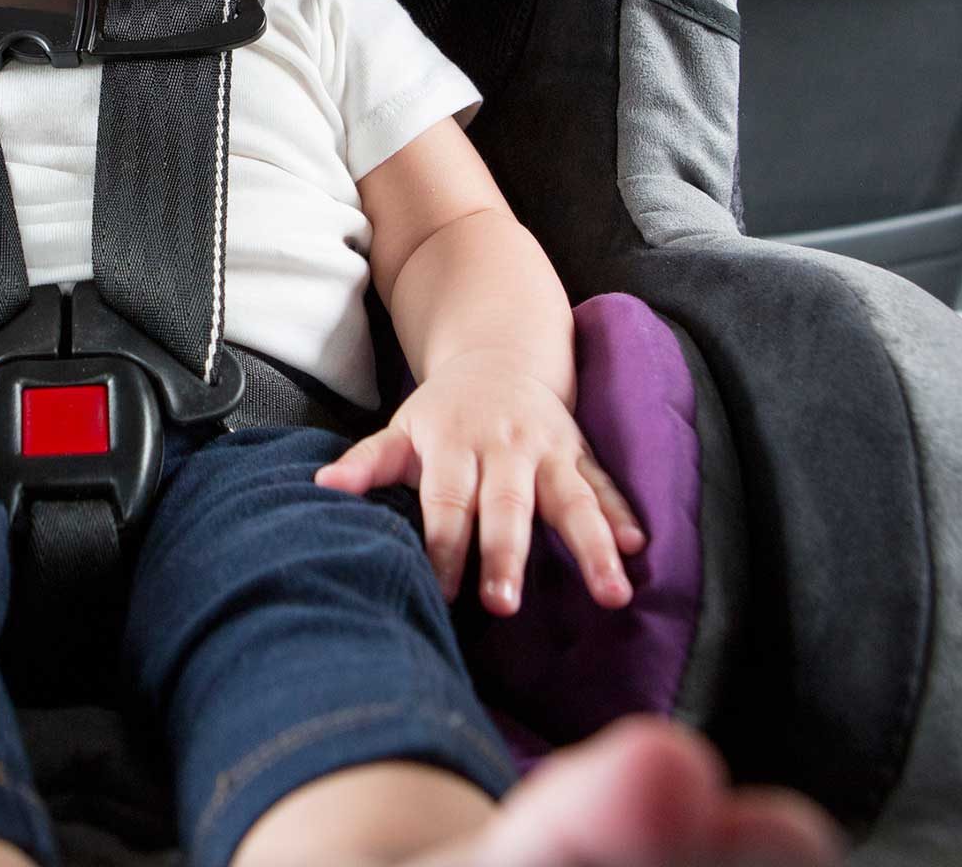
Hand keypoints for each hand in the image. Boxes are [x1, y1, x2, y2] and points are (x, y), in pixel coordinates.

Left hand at [314, 350, 645, 616]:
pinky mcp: (580, 454)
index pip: (447, 502)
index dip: (444, 545)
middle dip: (505, 555)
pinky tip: (638, 546)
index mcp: (455, 445)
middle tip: (504, 604)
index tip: (442, 591)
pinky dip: (622, 514)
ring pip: (572, 500)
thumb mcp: (403, 429)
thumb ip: (368, 462)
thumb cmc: (443, 413)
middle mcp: (505, 447)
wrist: (499, 355)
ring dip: (592, 546)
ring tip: (611, 593)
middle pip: (506, 506)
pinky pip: (604, 486)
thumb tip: (323, 487)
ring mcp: (549, 450)